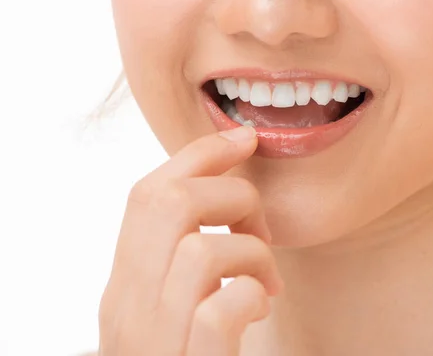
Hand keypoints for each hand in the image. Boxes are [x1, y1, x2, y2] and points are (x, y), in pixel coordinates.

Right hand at [98, 126, 283, 355]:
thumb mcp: (165, 313)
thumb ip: (175, 267)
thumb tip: (218, 201)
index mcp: (124, 288)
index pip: (148, 194)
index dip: (201, 153)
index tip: (244, 140)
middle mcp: (128, 310)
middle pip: (170, 204)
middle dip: (234, 198)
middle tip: (260, 234)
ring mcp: (154, 341)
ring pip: (200, 250)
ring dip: (252, 254)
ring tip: (265, 281)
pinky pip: (219, 310)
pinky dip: (251, 297)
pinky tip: (259, 309)